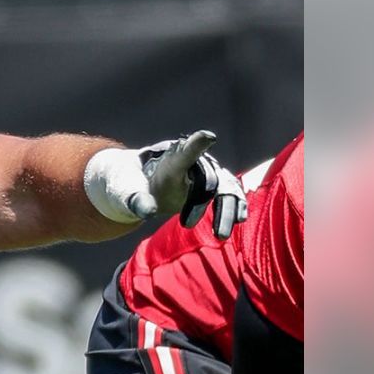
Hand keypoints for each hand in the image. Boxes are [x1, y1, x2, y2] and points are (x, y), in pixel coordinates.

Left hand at [84, 130, 247, 238]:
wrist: (155, 182)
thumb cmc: (143, 187)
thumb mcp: (134, 193)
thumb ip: (139, 201)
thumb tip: (148, 213)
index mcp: (174, 159)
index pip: (185, 152)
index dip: (196, 144)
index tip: (208, 137)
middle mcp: (198, 162)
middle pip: (207, 179)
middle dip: (200, 203)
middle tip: (186, 225)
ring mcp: (213, 172)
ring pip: (225, 189)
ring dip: (225, 211)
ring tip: (220, 235)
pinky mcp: (222, 185)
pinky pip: (233, 194)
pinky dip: (237, 206)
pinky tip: (239, 219)